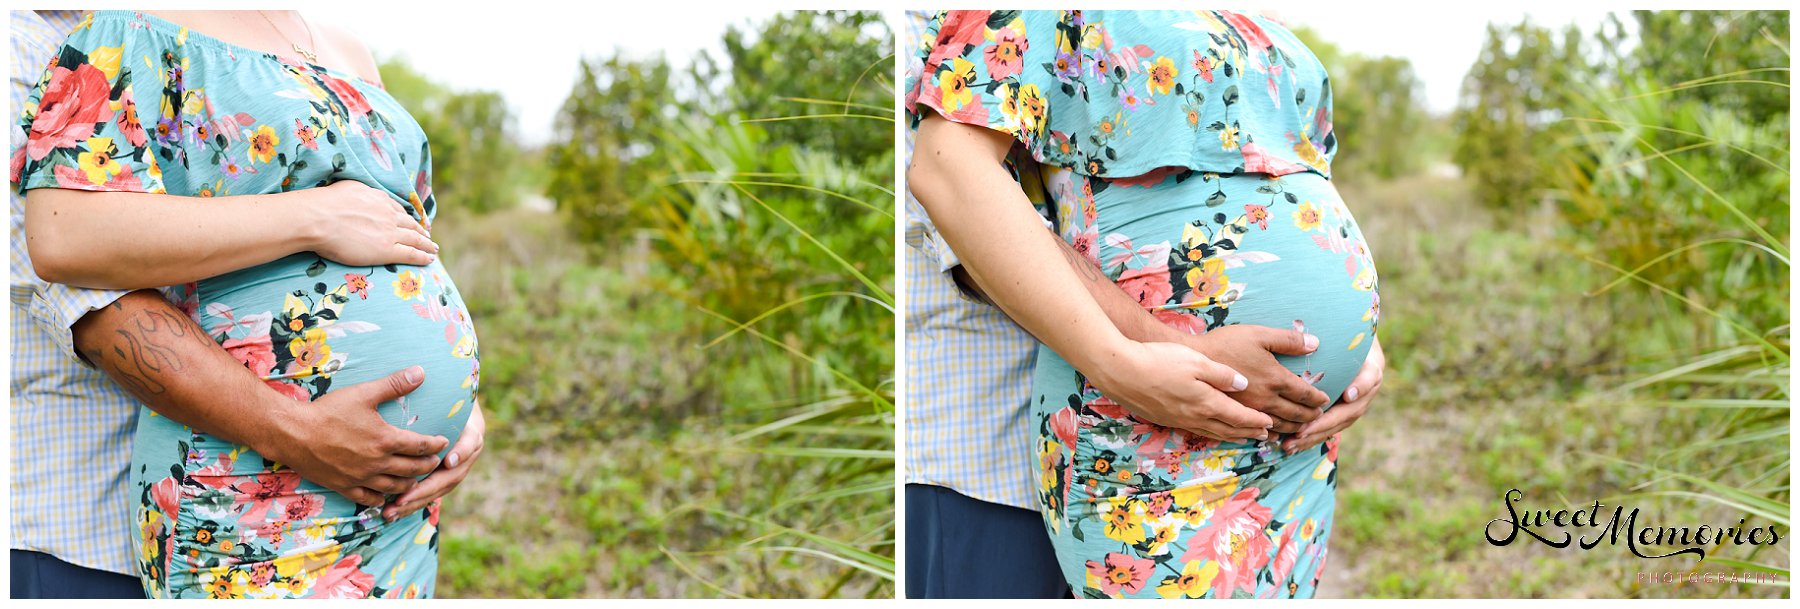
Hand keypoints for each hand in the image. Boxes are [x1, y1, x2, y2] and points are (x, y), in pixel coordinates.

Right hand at [257, 366, 448, 505]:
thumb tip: (421, 372)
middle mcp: (377, 463)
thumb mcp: (364, 393)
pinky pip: (368, 499)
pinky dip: (380, 499)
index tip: (444, 442)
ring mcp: (361, 477)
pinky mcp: (344, 487)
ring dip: (409, 484)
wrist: (293, 433)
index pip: (421, 446)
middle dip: (427, 465)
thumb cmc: (328, 411)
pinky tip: (384, 497)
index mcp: (386, 440)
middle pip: (412, 469)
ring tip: (416, 480)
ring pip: (393, 487)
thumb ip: (394, 384)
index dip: (436, 445)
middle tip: (436, 462)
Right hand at [304, 180, 436, 266]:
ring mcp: (390, 232)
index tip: (411, 222)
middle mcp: (388, 214)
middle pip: (410, 224)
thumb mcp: (347, 188)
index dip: (406, 218)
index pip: (397, 210)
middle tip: (428, 237)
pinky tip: (430, 260)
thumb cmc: (324, 204)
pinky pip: (411, 254)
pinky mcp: (387, 250)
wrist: (319, 218)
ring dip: (426, 245)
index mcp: (378, 199)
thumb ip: (359, 193)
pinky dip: (423, 257)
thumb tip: (360, 194)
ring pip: (415, 239)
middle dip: (420, 231)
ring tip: (433, 249)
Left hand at [383, 400, 485, 520]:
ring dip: (416, 501)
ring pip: (439, 489)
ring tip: (392, 511)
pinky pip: (429, 492)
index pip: (471, 443)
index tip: (448, 460)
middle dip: (427, 489)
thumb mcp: (443, 391)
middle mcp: (467, 453)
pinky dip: (412, 502)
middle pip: (452, 476)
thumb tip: (416, 372)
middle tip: (404, 498)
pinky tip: (391, 510)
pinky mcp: (442, 476)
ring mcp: (456, 467)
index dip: (462, 453)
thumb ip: (431, 389)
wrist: (450, 406)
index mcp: (472, 431)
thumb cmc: (443, 397)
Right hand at [1086, 340, 1273, 442]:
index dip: (1257, 421)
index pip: (1240, 416)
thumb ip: (1222, 374)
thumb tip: (1243, 384)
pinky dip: (1212, 434)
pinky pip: (1197, 431)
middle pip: (1229, 429)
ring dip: (1232, 436)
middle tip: (1266, 435)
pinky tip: (1211, 430)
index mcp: (1207, 403)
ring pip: (1213, 433)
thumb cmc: (1159, 360)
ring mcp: (1179, 420)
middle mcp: (1195, 417)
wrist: (1121, 371)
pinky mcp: (1166, 419)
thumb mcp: (1196, 361)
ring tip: (1245, 437)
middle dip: (1249, 432)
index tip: (1271, 422)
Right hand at [1179, 325, 1331, 433]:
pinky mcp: (1234, 416)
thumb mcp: (1257, 334)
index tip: (1325, 400)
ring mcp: (1249, 411)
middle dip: (1309, 417)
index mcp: (1274, 379)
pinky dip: (1268, 434)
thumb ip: (1287, 340)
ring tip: (1300, 428)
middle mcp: (1264, 400)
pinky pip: (1256, 431)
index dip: (1317, 399)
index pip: (1304, 394)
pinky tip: (1267, 434)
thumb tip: (1315, 343)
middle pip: (1293, 414)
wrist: (1190, 358)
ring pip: (1276, 426)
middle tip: (1318, 417)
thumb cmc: (1223, 343)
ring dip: (1291, 428)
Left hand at [1283, 337, 1384, 453]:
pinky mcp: (1341, 413)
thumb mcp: (1347, 336)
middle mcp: (1366, 392)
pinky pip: (1327, 428)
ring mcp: (1355, 405)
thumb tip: (1326, 352)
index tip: (1348, 395)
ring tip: (1290, 445)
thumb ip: (1340, 339)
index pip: (1369, 378)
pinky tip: (1290, 444)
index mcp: (1372, 371)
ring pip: (1336, 425)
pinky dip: (1309, 437)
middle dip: (1323, 425)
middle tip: (1301, 432)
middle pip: (1348, 413)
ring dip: (1313, 437)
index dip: (1361, 387)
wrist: (1351, 346)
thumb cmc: (1345, 338)